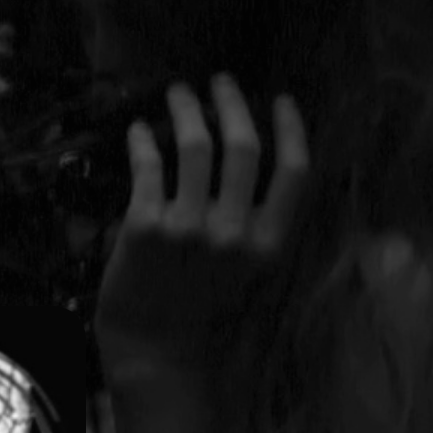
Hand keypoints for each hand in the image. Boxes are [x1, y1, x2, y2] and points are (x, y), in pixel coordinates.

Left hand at [94, 73, 308, 388]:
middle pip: (243, 146)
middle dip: (233, 103)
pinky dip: (142, 141)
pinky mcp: (145, 226)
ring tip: (178, 93)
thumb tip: (255, 160)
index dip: (291, 128)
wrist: (157, 351)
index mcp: (270, 244)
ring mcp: (189, 228)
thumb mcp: (253, 272)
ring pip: (195, 146)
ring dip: (186, 109)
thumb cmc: (206, 312)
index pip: (294, 172)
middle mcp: (234, 232)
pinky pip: (148, 166)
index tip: (280, 99)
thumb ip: (260, 223)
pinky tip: (139, 131)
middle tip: (221, 81)